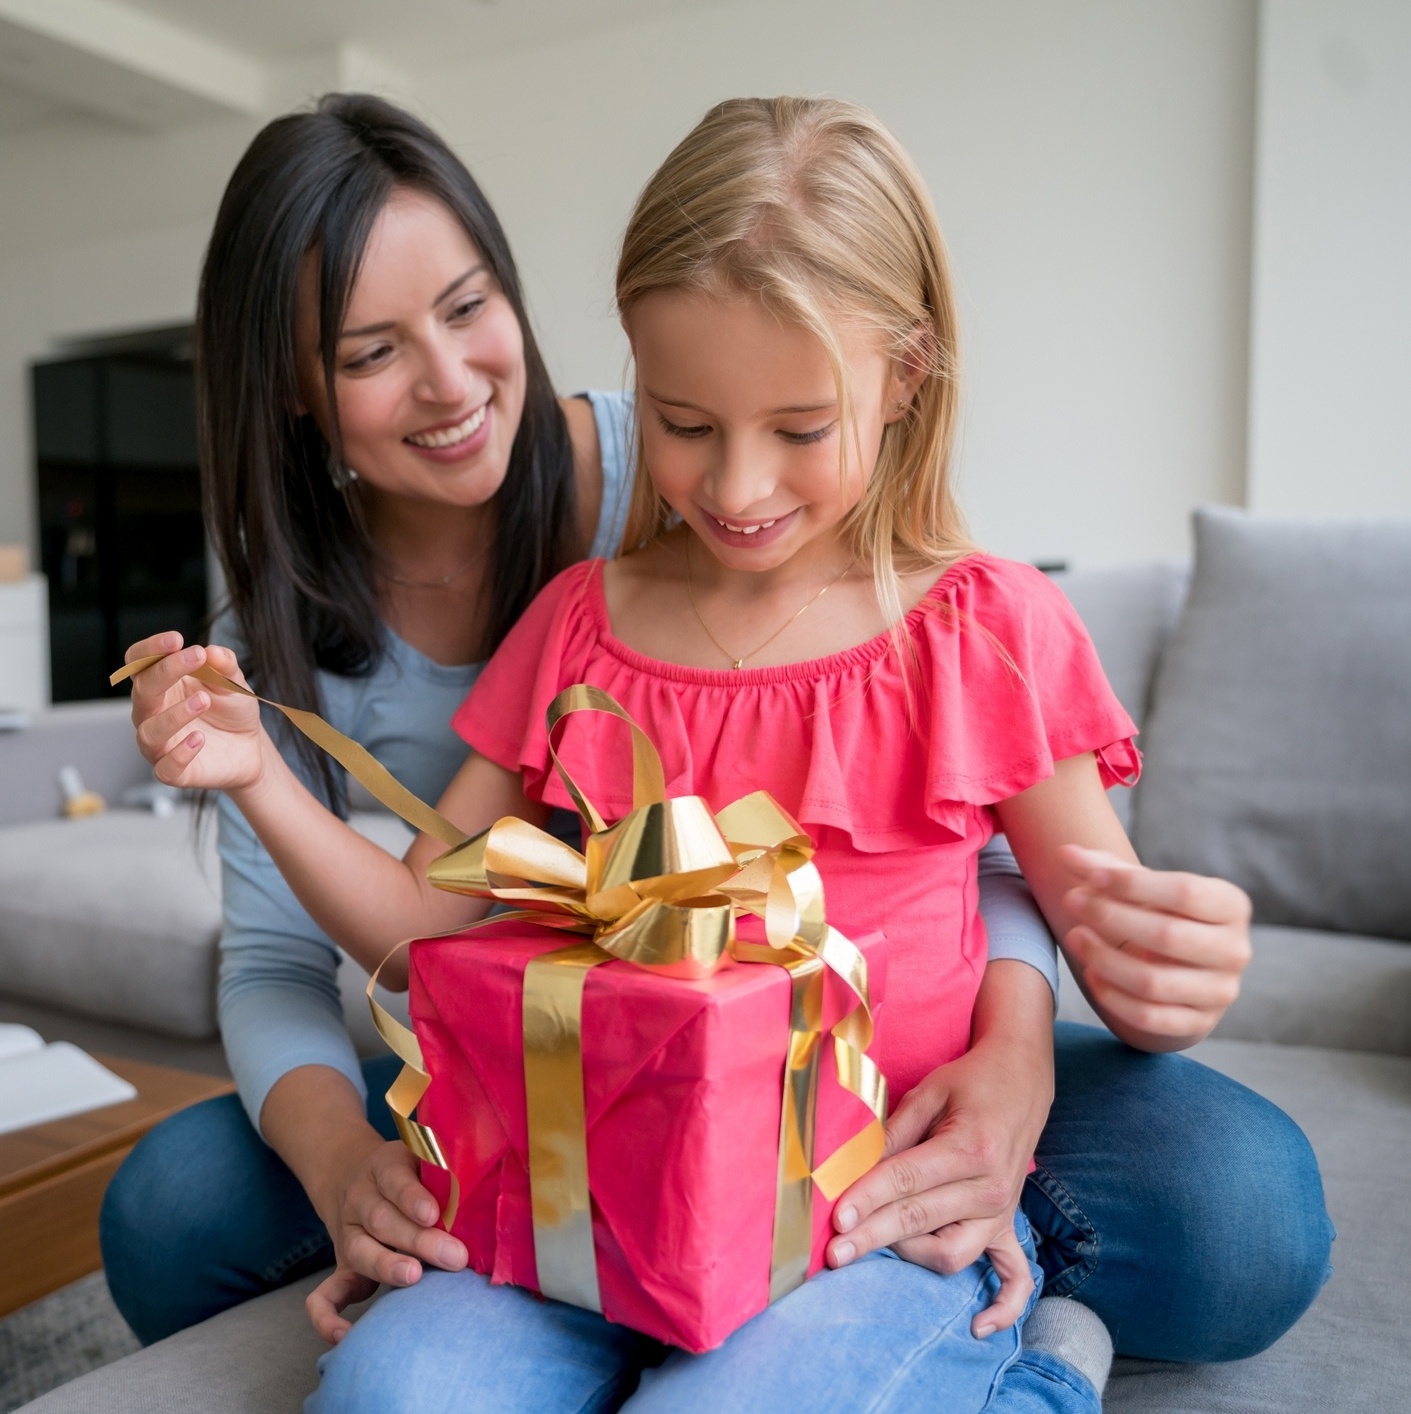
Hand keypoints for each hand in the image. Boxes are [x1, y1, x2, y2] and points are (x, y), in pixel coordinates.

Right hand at [124, 632, 267, 792]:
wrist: (250, 748)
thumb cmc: (232, 710)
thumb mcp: (234, 682)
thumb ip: (224, 665)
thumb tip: (212, 652)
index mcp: (160, 685)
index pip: (138, 663)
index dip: (150, 649)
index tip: (177, 639)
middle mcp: (151, 713)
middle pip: (142, 691)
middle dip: (166, 671)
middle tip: (196, 657)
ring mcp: (160, 744)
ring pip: (149, 731)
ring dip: (174, 715)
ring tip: (204, 700)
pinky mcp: (173, 772)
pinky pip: (165, 768)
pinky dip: (180, 754)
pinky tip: (200, 739)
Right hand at [305, 1139, 467, 1343]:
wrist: (352, 1175)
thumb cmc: (409, 1173)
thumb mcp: (421, 1158)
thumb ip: (445, 1173)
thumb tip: (484, 1195)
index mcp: (383, 1168)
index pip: (395, 1180)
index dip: (412, 1197)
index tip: (434, 1213)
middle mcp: (360, 1201)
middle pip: (383, 1220)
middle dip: (418, 1240)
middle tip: (453, 1256)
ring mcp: (348, 1236)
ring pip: (360, 1251)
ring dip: (387, 1267)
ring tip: (414, 1277)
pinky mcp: (342, 1268)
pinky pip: (324, 1295)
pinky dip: (328, 1317)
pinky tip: (346, 1335)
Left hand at [825, 1035, 1047, 1335]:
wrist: (1021, 1080)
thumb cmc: (969, 1083)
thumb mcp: (929, 1093)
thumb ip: (893, 1132)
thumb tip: (853, 1166)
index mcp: (969, 1148)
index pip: (908, 1181)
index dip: (869, 1198)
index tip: (837, 1218)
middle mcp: (990, 1187)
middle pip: (921, 1221)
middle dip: (873, 1235)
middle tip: (834, 1251)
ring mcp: (1002, 1211)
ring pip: (952, 1254)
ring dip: (909, 1255)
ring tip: (871, 1243)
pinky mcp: (1008, 1224)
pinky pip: (1015, 1276)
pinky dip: (1003, 1306)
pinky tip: (978, 1327)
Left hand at [1060, 844, 1251, 1050]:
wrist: (1186, 965)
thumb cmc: (1161, 911)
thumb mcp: (1143, 885)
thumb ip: (1105, 868)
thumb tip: (1065, 853)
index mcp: (1232, 905)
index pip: (1185, 892)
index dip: (1134, 884)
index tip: (1091, 877)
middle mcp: (1235, 950)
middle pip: (1168, 936)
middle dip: (1111, 917)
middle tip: (1071, 901)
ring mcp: (1220, 991)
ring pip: (1154, 982)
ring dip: (1105, 960)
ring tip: (1074, 937)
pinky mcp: (1200, 1023)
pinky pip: (1151, 1017)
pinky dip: (1114, 998)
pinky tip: (1091, 975)